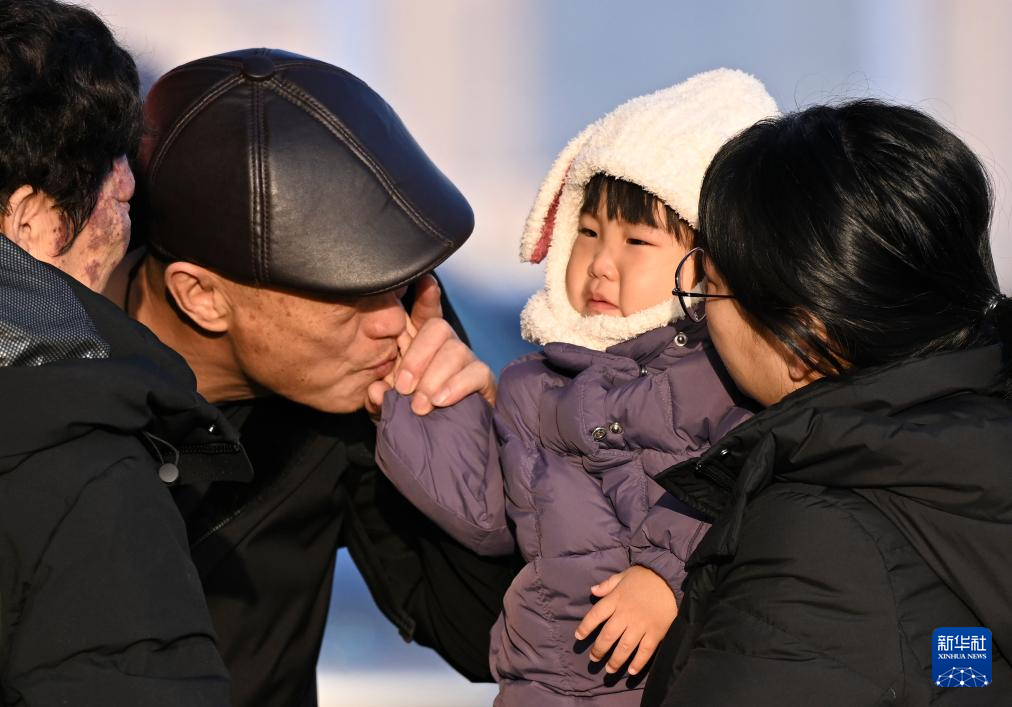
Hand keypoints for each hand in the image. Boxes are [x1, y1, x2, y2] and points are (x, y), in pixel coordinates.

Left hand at [365, 274, 495, 415]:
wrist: (443, 447)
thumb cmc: (413, 419)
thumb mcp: (387, 409)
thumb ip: (377, 399)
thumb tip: (375, 391)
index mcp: (419, 346)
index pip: (422, 314)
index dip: (424, 297)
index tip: (423, 283)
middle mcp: (444, 346)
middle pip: (437, 327)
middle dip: (417, 356)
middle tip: (403, 387)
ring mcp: (465, 360)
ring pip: (454, 350)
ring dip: (434, 377)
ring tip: (420, 404)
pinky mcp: (483, 379)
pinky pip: (475, 372)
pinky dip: (455, 386)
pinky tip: (441, 400)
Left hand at [574, 565, 677, 675]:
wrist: (670, 578)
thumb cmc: (645, 577)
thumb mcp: (623, 575)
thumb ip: (608, 585)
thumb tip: (592, 591)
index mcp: (616, 599)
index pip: (595, 615)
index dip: (585, 627)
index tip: (578, 636)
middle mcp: (626, 614)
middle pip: (608, 636)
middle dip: (599, 650)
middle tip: (593, 659)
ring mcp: (641, 625)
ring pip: (624, 647)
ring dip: (615, 661)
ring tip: (609, 670)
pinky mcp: (656, 632)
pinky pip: (645, 651)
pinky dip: (638, 663)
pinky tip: (631, 671)